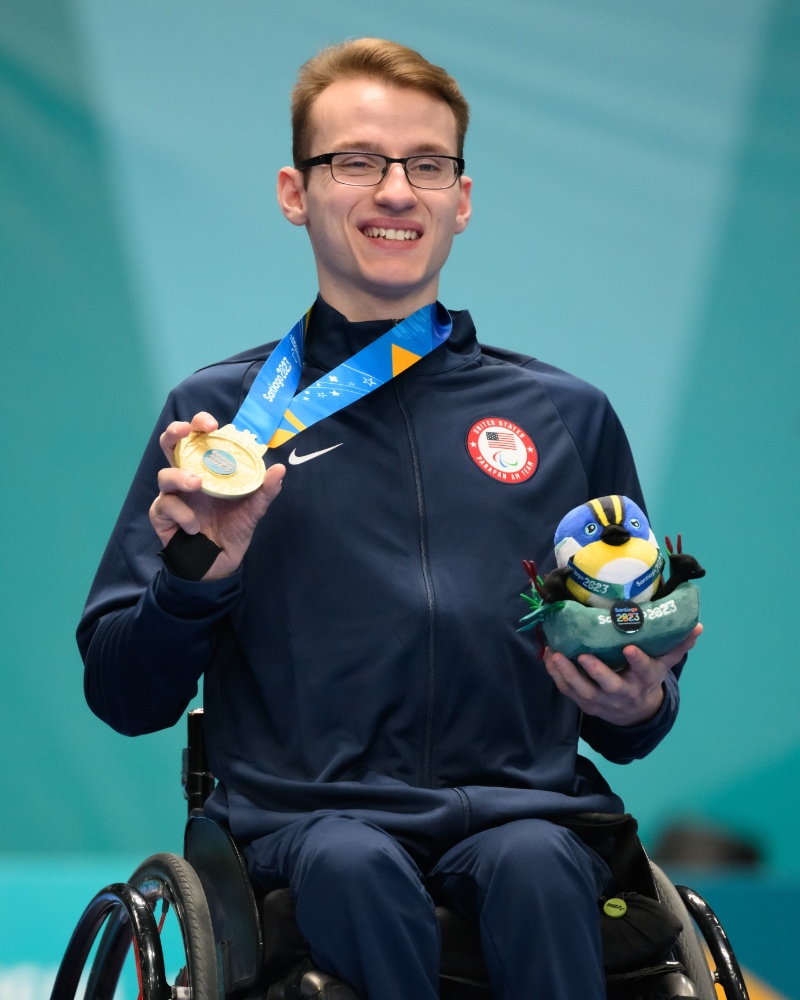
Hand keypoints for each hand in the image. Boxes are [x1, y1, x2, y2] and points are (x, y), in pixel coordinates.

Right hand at [149, 412, 284, 579]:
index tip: (212, 424)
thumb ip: (265, 490)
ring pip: (164, 474)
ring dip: (180, 476)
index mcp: (207, 468)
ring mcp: (172, 494)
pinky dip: (182, 513)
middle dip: (175, 432)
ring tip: (198, 484)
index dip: (199, 423)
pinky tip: (194, 526)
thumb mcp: (254, 510)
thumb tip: (279, 470)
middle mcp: (186, 475)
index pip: (198, 437)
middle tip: (188, 431)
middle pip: (170, 444)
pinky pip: (166, 505)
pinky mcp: (162, 514)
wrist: (220, 562)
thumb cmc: (233, 529)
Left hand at [543, 624, 702, 725]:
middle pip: (609, 685)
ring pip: (583, 691)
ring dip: (568, 674)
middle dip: (597, 672)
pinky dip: (557, 676)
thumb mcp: (663, 664)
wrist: (634, 712)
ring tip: (556, 655)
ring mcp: (601, 700)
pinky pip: (568, 691)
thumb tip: (697, 627)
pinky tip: (549, 658)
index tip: (629, 648)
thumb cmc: (646, 678)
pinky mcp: (584, 703)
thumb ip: (676, 646)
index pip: (643, 671)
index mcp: (643, 680)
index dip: (636, 661)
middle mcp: (622, 692)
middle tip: (584, 655)